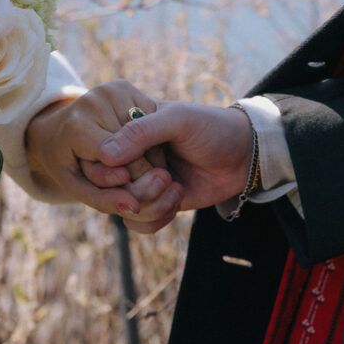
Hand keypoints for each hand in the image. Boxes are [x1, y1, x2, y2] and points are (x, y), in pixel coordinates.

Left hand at [25, 80, 176, 214]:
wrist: (52, 130)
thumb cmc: (65, 162)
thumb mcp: (77, 187)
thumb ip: (104, 201)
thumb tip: (134, 208)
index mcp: (79, 127)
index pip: (119, 162)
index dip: (126, 180)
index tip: (124, 186)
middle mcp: (96, 102)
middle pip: (136, 148)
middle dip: (137, 169)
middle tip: (123, 173)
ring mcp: (111, 89)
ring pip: (146, 135)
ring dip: (145, 154)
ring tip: (126, 158)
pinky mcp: (123, 85)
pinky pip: (147, 119)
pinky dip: (146, 137)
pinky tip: (134, 142)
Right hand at [97, 100, 253, 232]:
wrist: (245, 156)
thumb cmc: (211, 128)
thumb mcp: (177, 119)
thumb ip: (140, 132)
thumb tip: (104, 155)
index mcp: (126, 128)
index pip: (97, 154)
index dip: (109, 169)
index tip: (129, 172)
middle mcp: (128, 156)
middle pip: (107, 185)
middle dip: (136, 188)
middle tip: (165, 176)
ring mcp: (139, 181)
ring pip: (121, 207)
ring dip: (150, 205)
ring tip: (176, 188)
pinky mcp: (153, 203)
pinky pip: (136, 224)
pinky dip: (154, 219)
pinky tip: (177, 202)